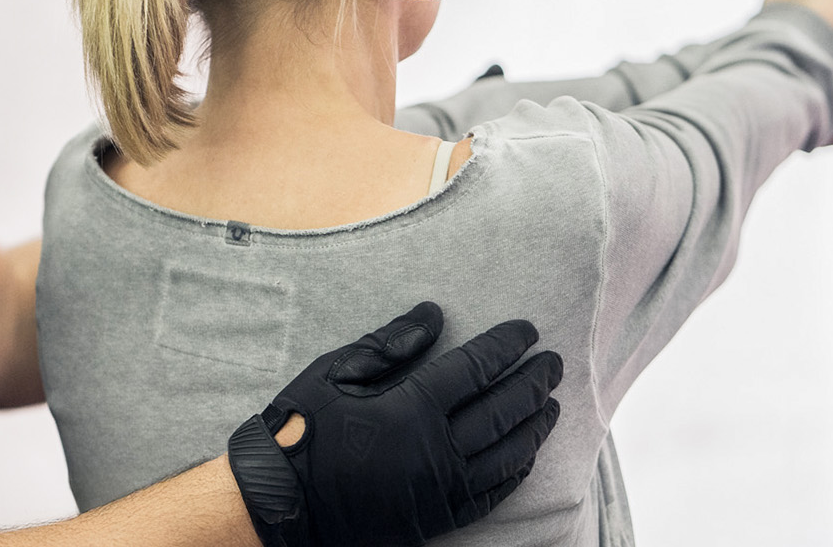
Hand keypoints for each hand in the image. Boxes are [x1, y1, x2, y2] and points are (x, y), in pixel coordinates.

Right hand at [226, 302, 561, 546]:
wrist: (279, 503)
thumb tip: (434, 314)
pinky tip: (526, 456)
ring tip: (551, 406)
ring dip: (534, 428)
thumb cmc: (301, 431)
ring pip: (506, 456)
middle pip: (502, 411)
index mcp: (410, 409)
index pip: (476, 368)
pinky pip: (490, 496)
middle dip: (534, 383)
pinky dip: (515, 473)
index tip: (527, 330)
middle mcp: (435, 451)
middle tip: (554, 363)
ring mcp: (439, 490)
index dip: (506, 346)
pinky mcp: (435, 519)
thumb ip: (389, 343)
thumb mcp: (334, 372)